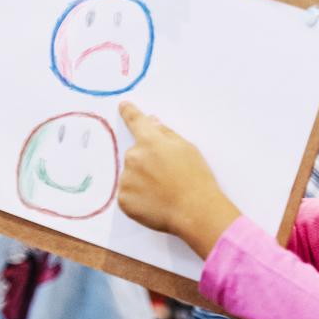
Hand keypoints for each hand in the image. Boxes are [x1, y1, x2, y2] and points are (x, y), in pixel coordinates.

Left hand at [116, 101, 239, 257]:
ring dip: (142, 180)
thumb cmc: (196, 179)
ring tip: (163, 192)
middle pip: (135, 154)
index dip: (129, 112)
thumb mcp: (187, 148)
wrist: (194, 212)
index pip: (136, 121)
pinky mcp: (123, 199)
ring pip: (131, 175)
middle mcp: (133, 157)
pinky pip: (128, 194)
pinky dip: (138, 197)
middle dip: (147, 161)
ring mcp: (126, 179)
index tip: (123, 106)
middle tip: (166, 176)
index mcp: (150, 141)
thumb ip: (165, 134)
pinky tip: (155, 202)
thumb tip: (152, 123)